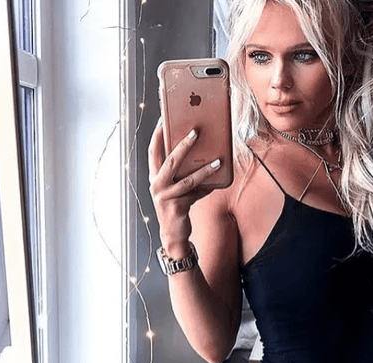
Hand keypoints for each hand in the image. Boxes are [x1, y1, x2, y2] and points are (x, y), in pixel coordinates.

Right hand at [148, 120, 221, 254]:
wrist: (173, 234)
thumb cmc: (177, 205)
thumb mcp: (176, 187)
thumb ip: (182, 173)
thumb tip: (204, 154)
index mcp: (154, 176)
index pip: (153, 151)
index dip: (158, 135)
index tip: (164, 119)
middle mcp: (156, 185)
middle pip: (170, 160)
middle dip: (183, 145)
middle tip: (195, 131)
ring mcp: (165, 196)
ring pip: (188, 179)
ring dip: (204, 169)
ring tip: (218, 160)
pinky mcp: (177, 207)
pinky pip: (196, 194)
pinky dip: (208, 187)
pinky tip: (218, 180)